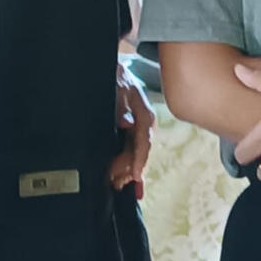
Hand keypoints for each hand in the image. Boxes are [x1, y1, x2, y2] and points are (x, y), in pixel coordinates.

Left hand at [109, 63, 154, 194]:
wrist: (115, 73)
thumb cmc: (117, 80)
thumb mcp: (118, 89)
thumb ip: (122, 106)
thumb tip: (126, 123)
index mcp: (145, 116)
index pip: (144, 142)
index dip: (139, 159)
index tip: (135, 175)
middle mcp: (144, 126)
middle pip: (138, 153)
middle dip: (127, 170)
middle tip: (115, 182)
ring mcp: (138, 132)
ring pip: (134, 156)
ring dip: (126, 171)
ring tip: (116, 185)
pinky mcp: (131, 135)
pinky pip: (131, 155)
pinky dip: (131, 170)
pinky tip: (135, 187)